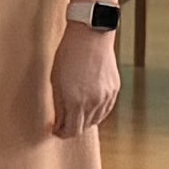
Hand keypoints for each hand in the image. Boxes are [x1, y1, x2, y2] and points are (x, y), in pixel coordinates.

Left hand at [48, 16, 121, 137]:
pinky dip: (97, 113)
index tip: (54, 130)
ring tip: (75, 115)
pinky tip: (89, 108)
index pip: (70, 130)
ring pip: (95, 120)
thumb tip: (59, 120)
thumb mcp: (56, 79)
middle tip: (63, 123)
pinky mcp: (114, 90)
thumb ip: (59, 104)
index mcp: (75, 101)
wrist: (90, 35)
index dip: (61, 133)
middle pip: (83, 128)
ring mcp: (105, 97)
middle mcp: (92, 103)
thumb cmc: (69, 54)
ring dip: (84, 121)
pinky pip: (105, 109)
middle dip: (71, 128)